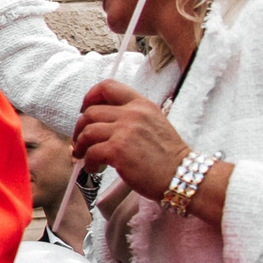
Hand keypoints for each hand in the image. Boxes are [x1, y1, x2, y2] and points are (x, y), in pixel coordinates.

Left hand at [72, 79, 189, 199]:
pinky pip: (91, 152)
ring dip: (80, 146)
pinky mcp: (118, 150)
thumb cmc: (167, 155)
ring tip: (84, 156)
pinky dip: (88, 162)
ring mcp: (125, 131)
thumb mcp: (154, 123)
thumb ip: (131, 116)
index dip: (90, 97)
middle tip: (81, 141)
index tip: (84, 110)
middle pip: (90, 112)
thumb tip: (100, 120)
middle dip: (80, 128)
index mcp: (141, 104)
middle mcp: (133, 114)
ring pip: (87, 132)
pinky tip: (95, 168)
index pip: (107, 86)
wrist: (182, 175)